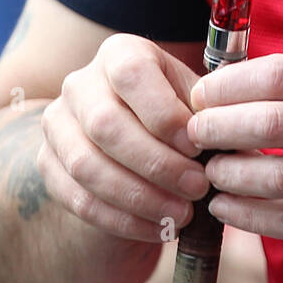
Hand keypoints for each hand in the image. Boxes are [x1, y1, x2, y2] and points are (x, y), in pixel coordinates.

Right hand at [38, 35, 206, 242]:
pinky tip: (158, 230)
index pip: (133, 75)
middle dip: (157, 164)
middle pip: (106, 125)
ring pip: (88, 166)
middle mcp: (79, 83)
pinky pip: (78, 200)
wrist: (132, 139)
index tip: (199, 147)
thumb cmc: (176, 114)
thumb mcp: (194, 101)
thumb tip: (234, 137)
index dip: (165, 114)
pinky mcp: (48, 165)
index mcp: (119, 53)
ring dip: (140, 198)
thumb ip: (209, 113)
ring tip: (182, 214)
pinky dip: (122, 220)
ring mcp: (56, 125)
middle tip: (198, 189)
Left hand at [188, 51, 282, 246]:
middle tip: (195, 131)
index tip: (200, 93)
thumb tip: (220, 90)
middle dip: (221, 127)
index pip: (281, 75)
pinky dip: (251, 215)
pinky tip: (225, 206)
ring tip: (209, 169)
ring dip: (232, 173)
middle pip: (275, 123)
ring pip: (281, 176)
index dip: (230, 85)